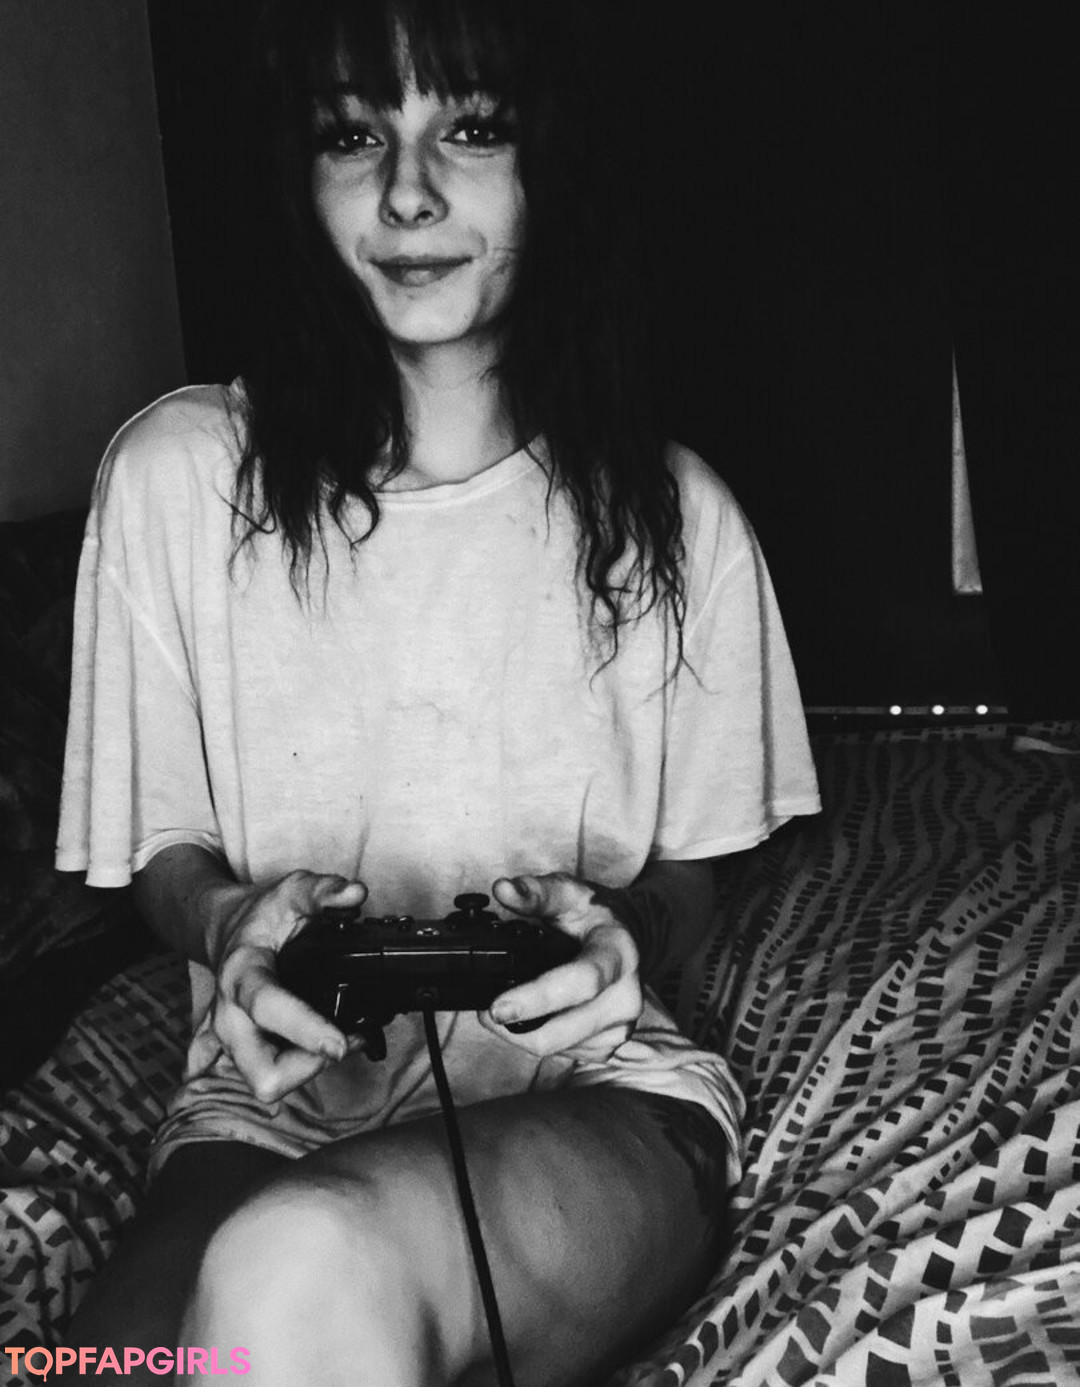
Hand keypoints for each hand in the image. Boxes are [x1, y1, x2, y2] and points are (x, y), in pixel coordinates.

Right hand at [185, 871, 367, 1102]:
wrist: (226, 925)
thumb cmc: (263, 913)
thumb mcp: (293, 891)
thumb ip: (325, 891)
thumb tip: (354, 893)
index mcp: (242, 974)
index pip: (269, 1009)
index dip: (306, 1031)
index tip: (339, 1044)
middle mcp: (228, 1014)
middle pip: (262, 1074)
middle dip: (306, 1069)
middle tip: (339, 1043)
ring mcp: (226, 1037)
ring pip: (264, 1083)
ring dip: (305, 1071)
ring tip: (336, 1040)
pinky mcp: (231, 1051)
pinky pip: (255, 1077)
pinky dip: (287, 1073)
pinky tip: (310, 1053)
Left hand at [479, 873, 642, 1061]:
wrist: (632, 938)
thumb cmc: (596, 916)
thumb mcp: (569, 892)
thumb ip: (535, 892)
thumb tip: (504, 889)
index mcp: (618, 955)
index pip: (580, 983)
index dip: (536, 999)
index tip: (498, 1007)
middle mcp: (625, 997)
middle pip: (561, 1032)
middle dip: (514, 1027)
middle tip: (485, 1009)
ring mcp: (620, 1026)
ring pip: (556, 1048)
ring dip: (524, 1036)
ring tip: (509, 1008)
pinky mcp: (610, 1046)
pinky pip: (563, 1054)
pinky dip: (541, 1039)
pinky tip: (536, 1017)